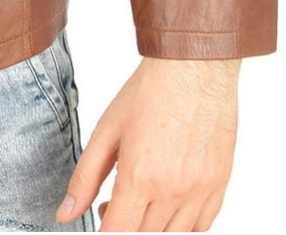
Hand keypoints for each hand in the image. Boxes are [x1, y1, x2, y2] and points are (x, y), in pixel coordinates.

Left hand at [55, 55, 240, 231]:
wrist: (194, 67)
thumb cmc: (149, 93)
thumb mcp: (106, 131)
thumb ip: (84, 178)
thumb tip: (65, 214)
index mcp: (140, 177)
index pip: (118, 233)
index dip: (104, 234)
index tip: (100, 222)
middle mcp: (173, 190)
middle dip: (124, 227)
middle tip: (112, 205)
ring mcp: (201, 190)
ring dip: (152, 227)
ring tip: (138, 200)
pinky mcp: (220, 184)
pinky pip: (202, 225)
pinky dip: (183, 223)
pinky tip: (168, 201)